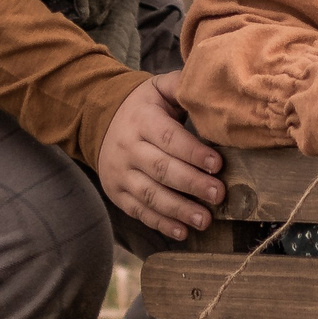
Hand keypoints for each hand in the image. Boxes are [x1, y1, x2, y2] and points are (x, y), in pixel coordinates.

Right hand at [99, 74, 225, 241]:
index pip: (169, 139)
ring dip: (179, 210)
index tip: (218, 165)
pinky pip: (139, 211)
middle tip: (218, 195)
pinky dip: (161, 223)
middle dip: (192, 184)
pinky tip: (182, 231)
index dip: (194, 153)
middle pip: (161, 169)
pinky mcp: (116, 193)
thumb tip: (211, 87)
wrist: (98, 119)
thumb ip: (181, 87)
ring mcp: (120, 173)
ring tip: (205, 220)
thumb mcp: (158, 89)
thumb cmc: (143, 107)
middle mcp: (128, 148)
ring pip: (150, 194)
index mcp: (142, 120)